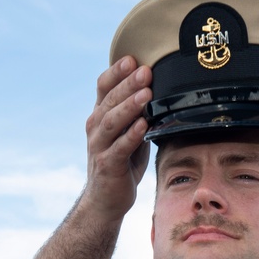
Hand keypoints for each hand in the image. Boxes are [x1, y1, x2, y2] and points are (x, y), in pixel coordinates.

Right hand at [85, 56, 152, 220]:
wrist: (105, 200)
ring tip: (146, 94)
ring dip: (129, 106)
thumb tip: (162, 92)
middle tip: (146, 71)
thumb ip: (138, 115)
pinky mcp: (107, 165)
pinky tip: (143, 125)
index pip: (103, 87)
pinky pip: (119, 147)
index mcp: (100, 116)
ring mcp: (99, 146)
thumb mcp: (129, 135)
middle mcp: (95, 127)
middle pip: (109, 100)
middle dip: (128, 84)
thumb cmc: (121, 164)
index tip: (133, 58)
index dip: (116, 72)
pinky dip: (131, 135)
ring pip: (112, 121)